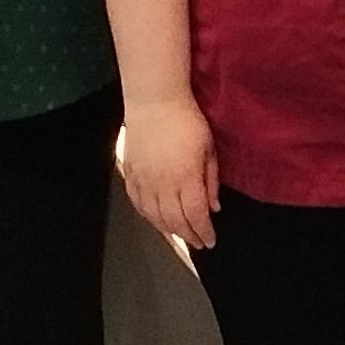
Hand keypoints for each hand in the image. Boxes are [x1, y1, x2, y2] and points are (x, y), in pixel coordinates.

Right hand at [119, 95, 219, 249]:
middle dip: (188, 235)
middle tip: (197, 242)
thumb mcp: (209, 149)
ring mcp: (144, 180)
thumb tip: (214, 208)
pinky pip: (138, 204)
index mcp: (186, 177)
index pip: (195, 215)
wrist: (155, 102)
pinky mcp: (130, 174)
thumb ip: (211, 181)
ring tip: (180, 234)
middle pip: (174, 221)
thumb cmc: (187, 120)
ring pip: (154, 217)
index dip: (203, 232)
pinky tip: (156, 219)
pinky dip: (148, 216)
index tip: (210, 240)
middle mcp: (163, 184)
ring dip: (168, 229)